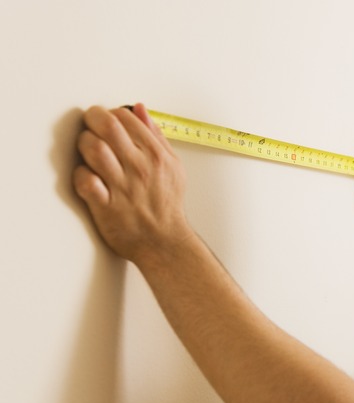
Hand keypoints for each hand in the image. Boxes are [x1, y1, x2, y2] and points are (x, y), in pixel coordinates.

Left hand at [73, 103, 194, 262]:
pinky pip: (85, 181)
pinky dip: (81, 174)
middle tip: (90, 125)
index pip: (126, 118)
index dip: (111, 113)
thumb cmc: (166, 204)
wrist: (164, 241)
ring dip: (85, 144)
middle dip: (92, 119)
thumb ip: (156, 136)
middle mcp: (139, 168)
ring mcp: (122, 187)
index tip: (108, 121)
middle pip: (107, 126)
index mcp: (156, 155)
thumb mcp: (172, 166)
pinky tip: (87, 175)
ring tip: (88, 150)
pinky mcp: (106, 205)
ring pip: (93, 149)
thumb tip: (141, 110)